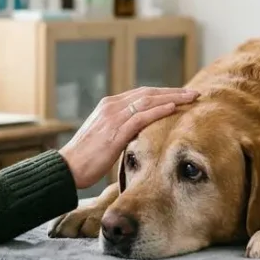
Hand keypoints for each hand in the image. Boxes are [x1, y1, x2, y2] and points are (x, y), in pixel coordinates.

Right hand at [59, 86, 199, 188]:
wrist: (67, 167)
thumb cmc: (85, 158)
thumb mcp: (105, 137)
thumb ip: (121, 130)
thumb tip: (138, 134)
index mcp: (109, 106)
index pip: (141, 94)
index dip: (163, 93)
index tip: (180, 94)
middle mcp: (111, 106)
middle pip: (148, 93)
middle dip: (172, 92)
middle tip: (193, 93)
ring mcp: (113, 117)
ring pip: (148, 101)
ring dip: (172, 98)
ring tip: (191, 98)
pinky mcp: (115, 131)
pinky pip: (141, 117)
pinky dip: (158, 111)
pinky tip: (173, 108)